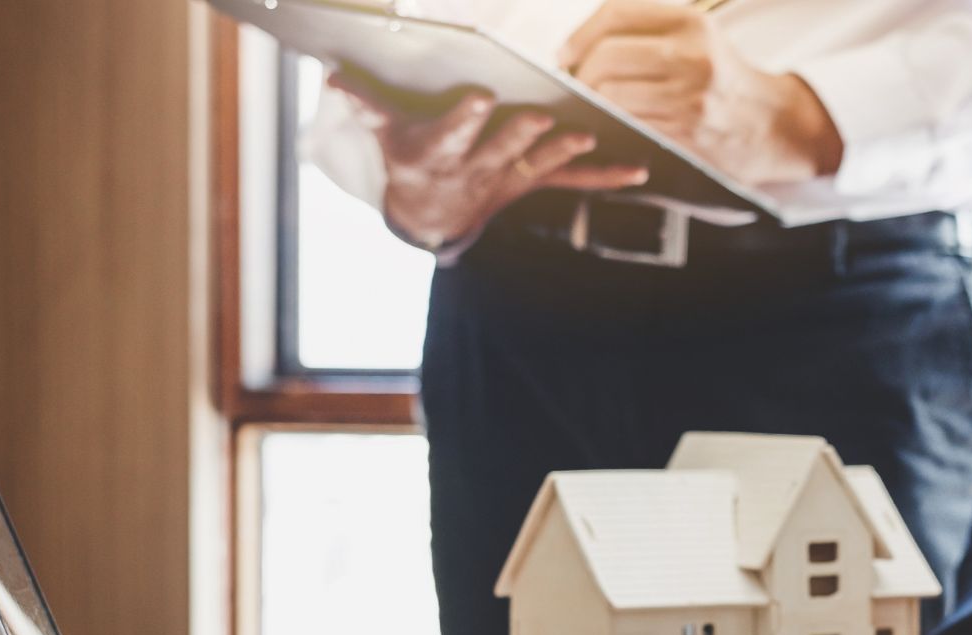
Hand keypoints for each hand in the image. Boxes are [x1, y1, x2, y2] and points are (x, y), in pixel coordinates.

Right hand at [329, 76, 648, 248]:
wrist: (432, 221)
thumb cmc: (411, 159)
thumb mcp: (386, 136)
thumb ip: (365, 106)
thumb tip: (331, 76)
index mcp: (441, 152)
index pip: (452, 133)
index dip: (465, 117)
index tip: (479, 95)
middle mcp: (477, 169)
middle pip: (501, 149)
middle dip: (520, 133)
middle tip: (539, 115)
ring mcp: (509, 179)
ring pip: (540, 164)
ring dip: (564, 151)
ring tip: (589, 135)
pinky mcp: (534, 183)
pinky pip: (573, 181)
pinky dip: (606, 177)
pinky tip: (640, 170)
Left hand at [557, 0, 842, 184]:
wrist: (773, 125)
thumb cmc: (723, 80)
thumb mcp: (698, 37)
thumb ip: (649, 28)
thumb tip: (581, 43)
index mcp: (690, 22)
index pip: (616, 13)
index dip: (579, 34)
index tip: (564, 54)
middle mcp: (690, 54)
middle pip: (606, 56)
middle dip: (580, 74)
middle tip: (577, 87)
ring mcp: (688, 95)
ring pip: (611, 94)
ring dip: (592, 104)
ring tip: (593, 107)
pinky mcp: (686, 132)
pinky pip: (628, 124)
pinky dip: (610, 126)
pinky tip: (611, 126)